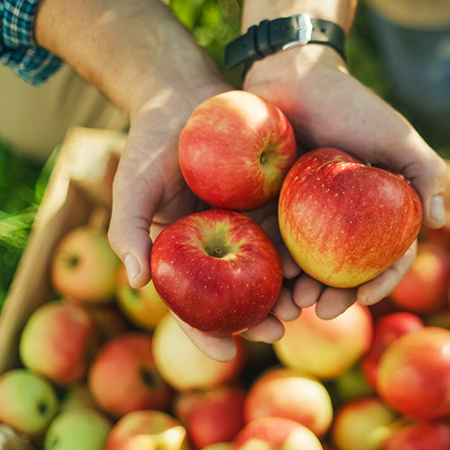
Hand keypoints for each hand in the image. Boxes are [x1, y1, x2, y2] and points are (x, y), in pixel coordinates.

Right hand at [109, 93, 300, 361]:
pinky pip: (291, 233)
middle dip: (259, 320)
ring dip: (289, 292)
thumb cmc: (149, 143)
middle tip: (279, 329)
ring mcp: (249, 228)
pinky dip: (304, 252)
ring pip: (271, 272)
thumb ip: (128, 230)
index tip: (222, 352)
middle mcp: (218, 250)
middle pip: (239, 298)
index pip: (191, 307)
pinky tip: (320, 262)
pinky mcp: (275, 204)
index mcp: (183, 258)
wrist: (186, 96)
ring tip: (306, 302)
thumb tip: (137, 282)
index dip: (204, 333)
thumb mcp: (131, 184)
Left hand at [244, 44, 447, 318]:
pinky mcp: (269, 206)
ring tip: (291, 303)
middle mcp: (342, 221)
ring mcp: (304, 216)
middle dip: (334, 297)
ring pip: (304, 265)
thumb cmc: (353, 105)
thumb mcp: (398, 136)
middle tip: (322, 309)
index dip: (380, 281)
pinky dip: (270, 263)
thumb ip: (426, 174)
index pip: (385, 257)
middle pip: (341, 271)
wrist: (295, 73)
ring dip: (299, 290)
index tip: (366, 297)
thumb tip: (440, 222)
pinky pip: (270, 242)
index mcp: (376, 212)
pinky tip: (267, 274)